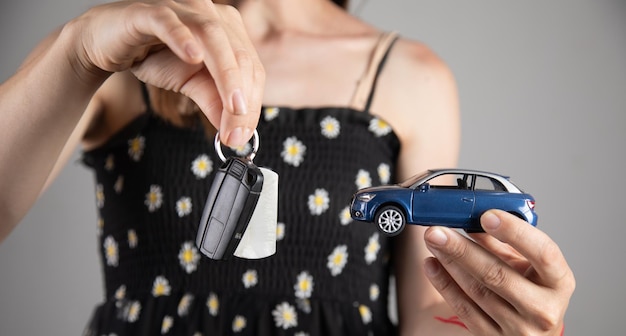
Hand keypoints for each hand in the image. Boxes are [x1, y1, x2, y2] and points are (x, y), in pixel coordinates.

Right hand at [67, 0, 263, 146]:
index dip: (252, 104)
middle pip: (239, 54)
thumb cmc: (154, 55)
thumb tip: (236, 133)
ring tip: (232, 106)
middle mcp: (210, 14)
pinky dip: (183, 39)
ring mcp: (182, 9)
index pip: (251, 68)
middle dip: (241, 98)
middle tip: (235, 133)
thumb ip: (215, 103)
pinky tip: (194, 58)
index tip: (241, 135)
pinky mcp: (150, 12)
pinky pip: (170, 23)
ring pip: (213, 36)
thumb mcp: (190, 84)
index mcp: (228, 30)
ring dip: (226, 74)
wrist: (107, 41)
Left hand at [423, 210, 574, 334]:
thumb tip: (472, 221)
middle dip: (463, 249)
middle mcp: (542, 309)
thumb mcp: (528, 265)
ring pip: (476, 291)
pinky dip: (444, 283)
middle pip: (498, 274)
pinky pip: (463, 308)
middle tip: (439, 230)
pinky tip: (432, 264)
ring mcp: (517, 328)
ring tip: (433, 241)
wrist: (534, 335)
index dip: (515, 232)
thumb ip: (502, 243)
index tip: (488, 216)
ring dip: (449, 262)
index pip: (543, 253)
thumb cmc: (533, 293)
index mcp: (558, 282)